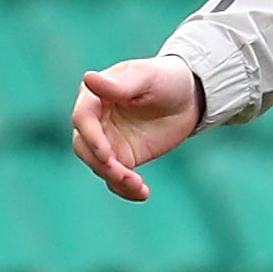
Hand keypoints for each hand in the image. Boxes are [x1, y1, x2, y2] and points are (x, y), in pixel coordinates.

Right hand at [71, 57, 203, 201]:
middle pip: (84, 147)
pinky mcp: (124, 158)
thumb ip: (119, 84)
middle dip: (100, 164)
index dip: (91, 138)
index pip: (82, 119)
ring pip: (99, 166)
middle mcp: (96, 121)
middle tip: (123, 175)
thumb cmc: (166, 78)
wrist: (189, 97)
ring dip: (115, 179)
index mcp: (95, 96)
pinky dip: (126, 189)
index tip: (107, 155)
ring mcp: (108, 141)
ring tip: (138, 186)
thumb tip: (88, 78)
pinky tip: (143, 193)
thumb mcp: (147, 77)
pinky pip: (116, 178)